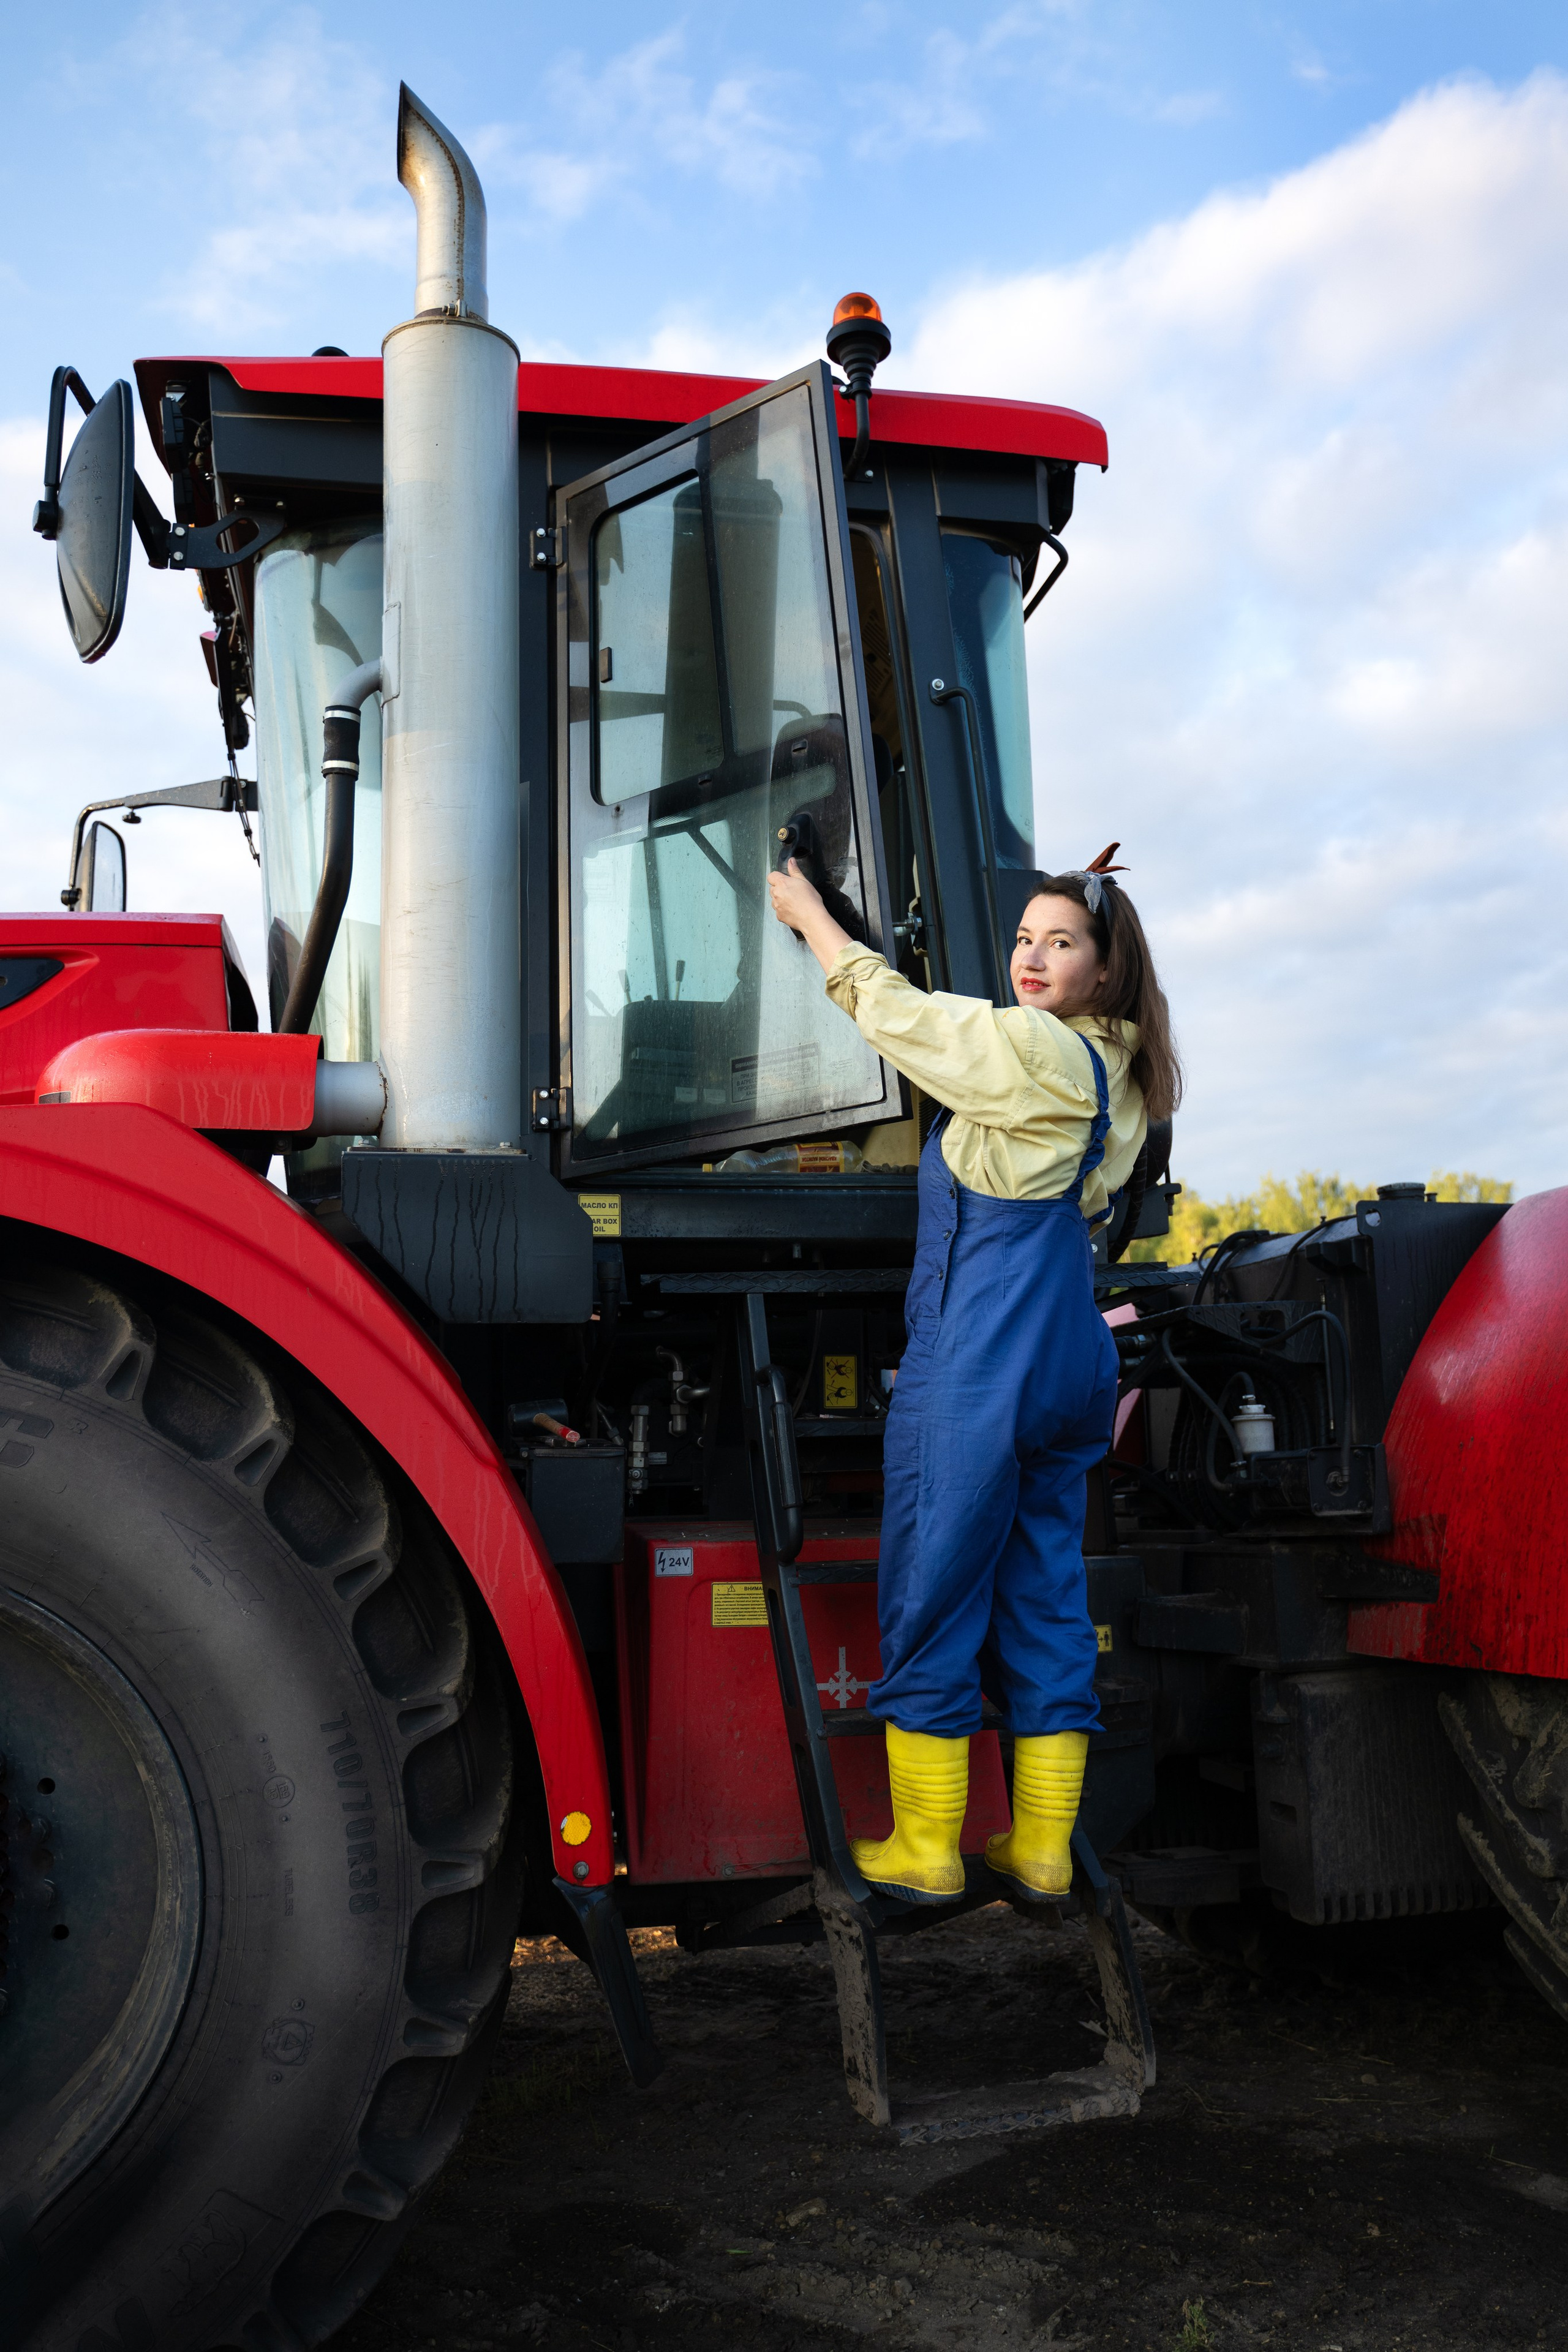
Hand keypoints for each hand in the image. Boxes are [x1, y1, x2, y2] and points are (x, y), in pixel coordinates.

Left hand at [766, 857, 854, 976]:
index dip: (777, 877)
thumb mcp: (804, 881)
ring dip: (781, 899)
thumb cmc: (810, 899)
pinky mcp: (778, 916)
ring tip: (794, 902)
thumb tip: (791, 861)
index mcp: (782, 883)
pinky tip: (793, 910)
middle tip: (793, 892)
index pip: (771, 876)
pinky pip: (778, 910)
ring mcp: (776, 906)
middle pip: (773, 888)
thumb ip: (795, 870)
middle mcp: (776, 894)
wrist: (812, 918)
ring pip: (774, 899)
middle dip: (780, 889)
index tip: (785, 881)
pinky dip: (783, 910)